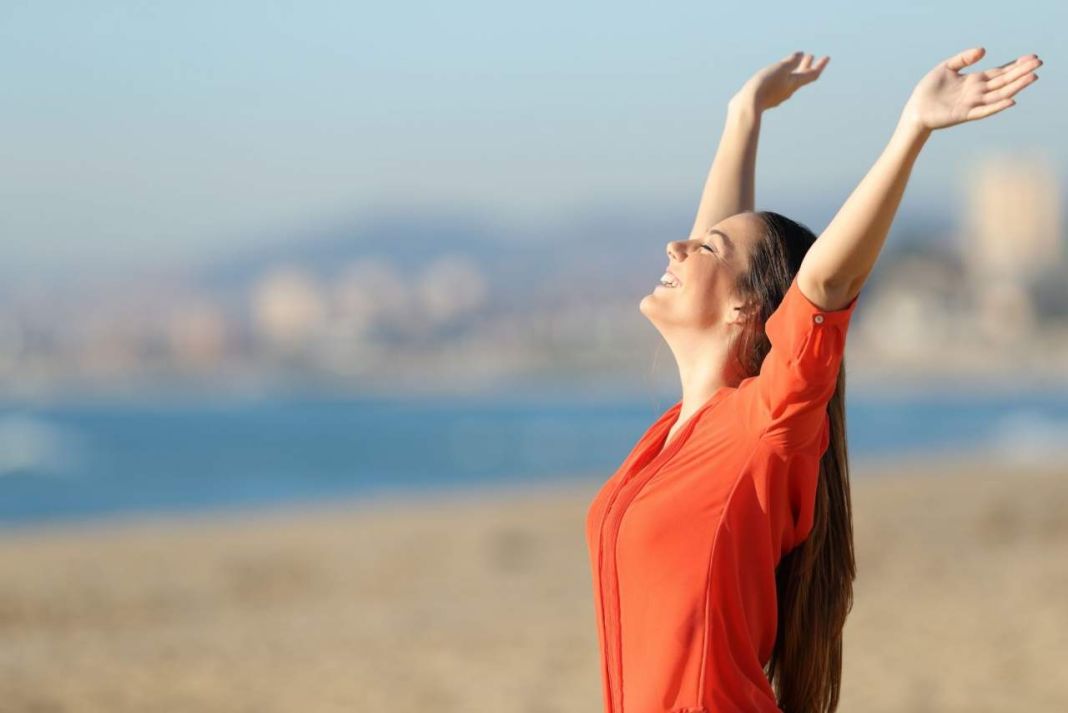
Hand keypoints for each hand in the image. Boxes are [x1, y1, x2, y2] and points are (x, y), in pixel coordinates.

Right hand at [733, 51, 828, 111]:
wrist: (747, 105)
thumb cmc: (765, 86)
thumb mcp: (780, 69)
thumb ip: (791, 62)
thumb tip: (801, 55)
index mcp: (794, 83)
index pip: (812, 74)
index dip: (820, 65)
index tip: (827, 57)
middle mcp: (788, 90)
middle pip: (801, 77)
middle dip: (806, 65)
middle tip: (810, 56)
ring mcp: (777, 95)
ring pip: (789, 81)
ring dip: (794, 70)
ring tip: (793, 63)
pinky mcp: (767, 97)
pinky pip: (778, 85)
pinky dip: (782, 76)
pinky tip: (775, 74)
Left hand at [901, 47, 1040, 130]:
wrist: (915, 111)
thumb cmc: (928, 90)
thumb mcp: (946, 68)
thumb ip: (964, 58)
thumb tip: (983, 50)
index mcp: (974, 81)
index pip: (999, 72)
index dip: (1015, 65)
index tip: (1031, 58)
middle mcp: (977, 92)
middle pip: (1003, 81)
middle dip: (1021, 73)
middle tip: (1038, 64)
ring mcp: (972, 104)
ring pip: (999, 95)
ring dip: (1015, 87)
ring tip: (1032, 78)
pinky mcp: (964, 114)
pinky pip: (984, 110)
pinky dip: (997, 106)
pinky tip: (1010, 100)